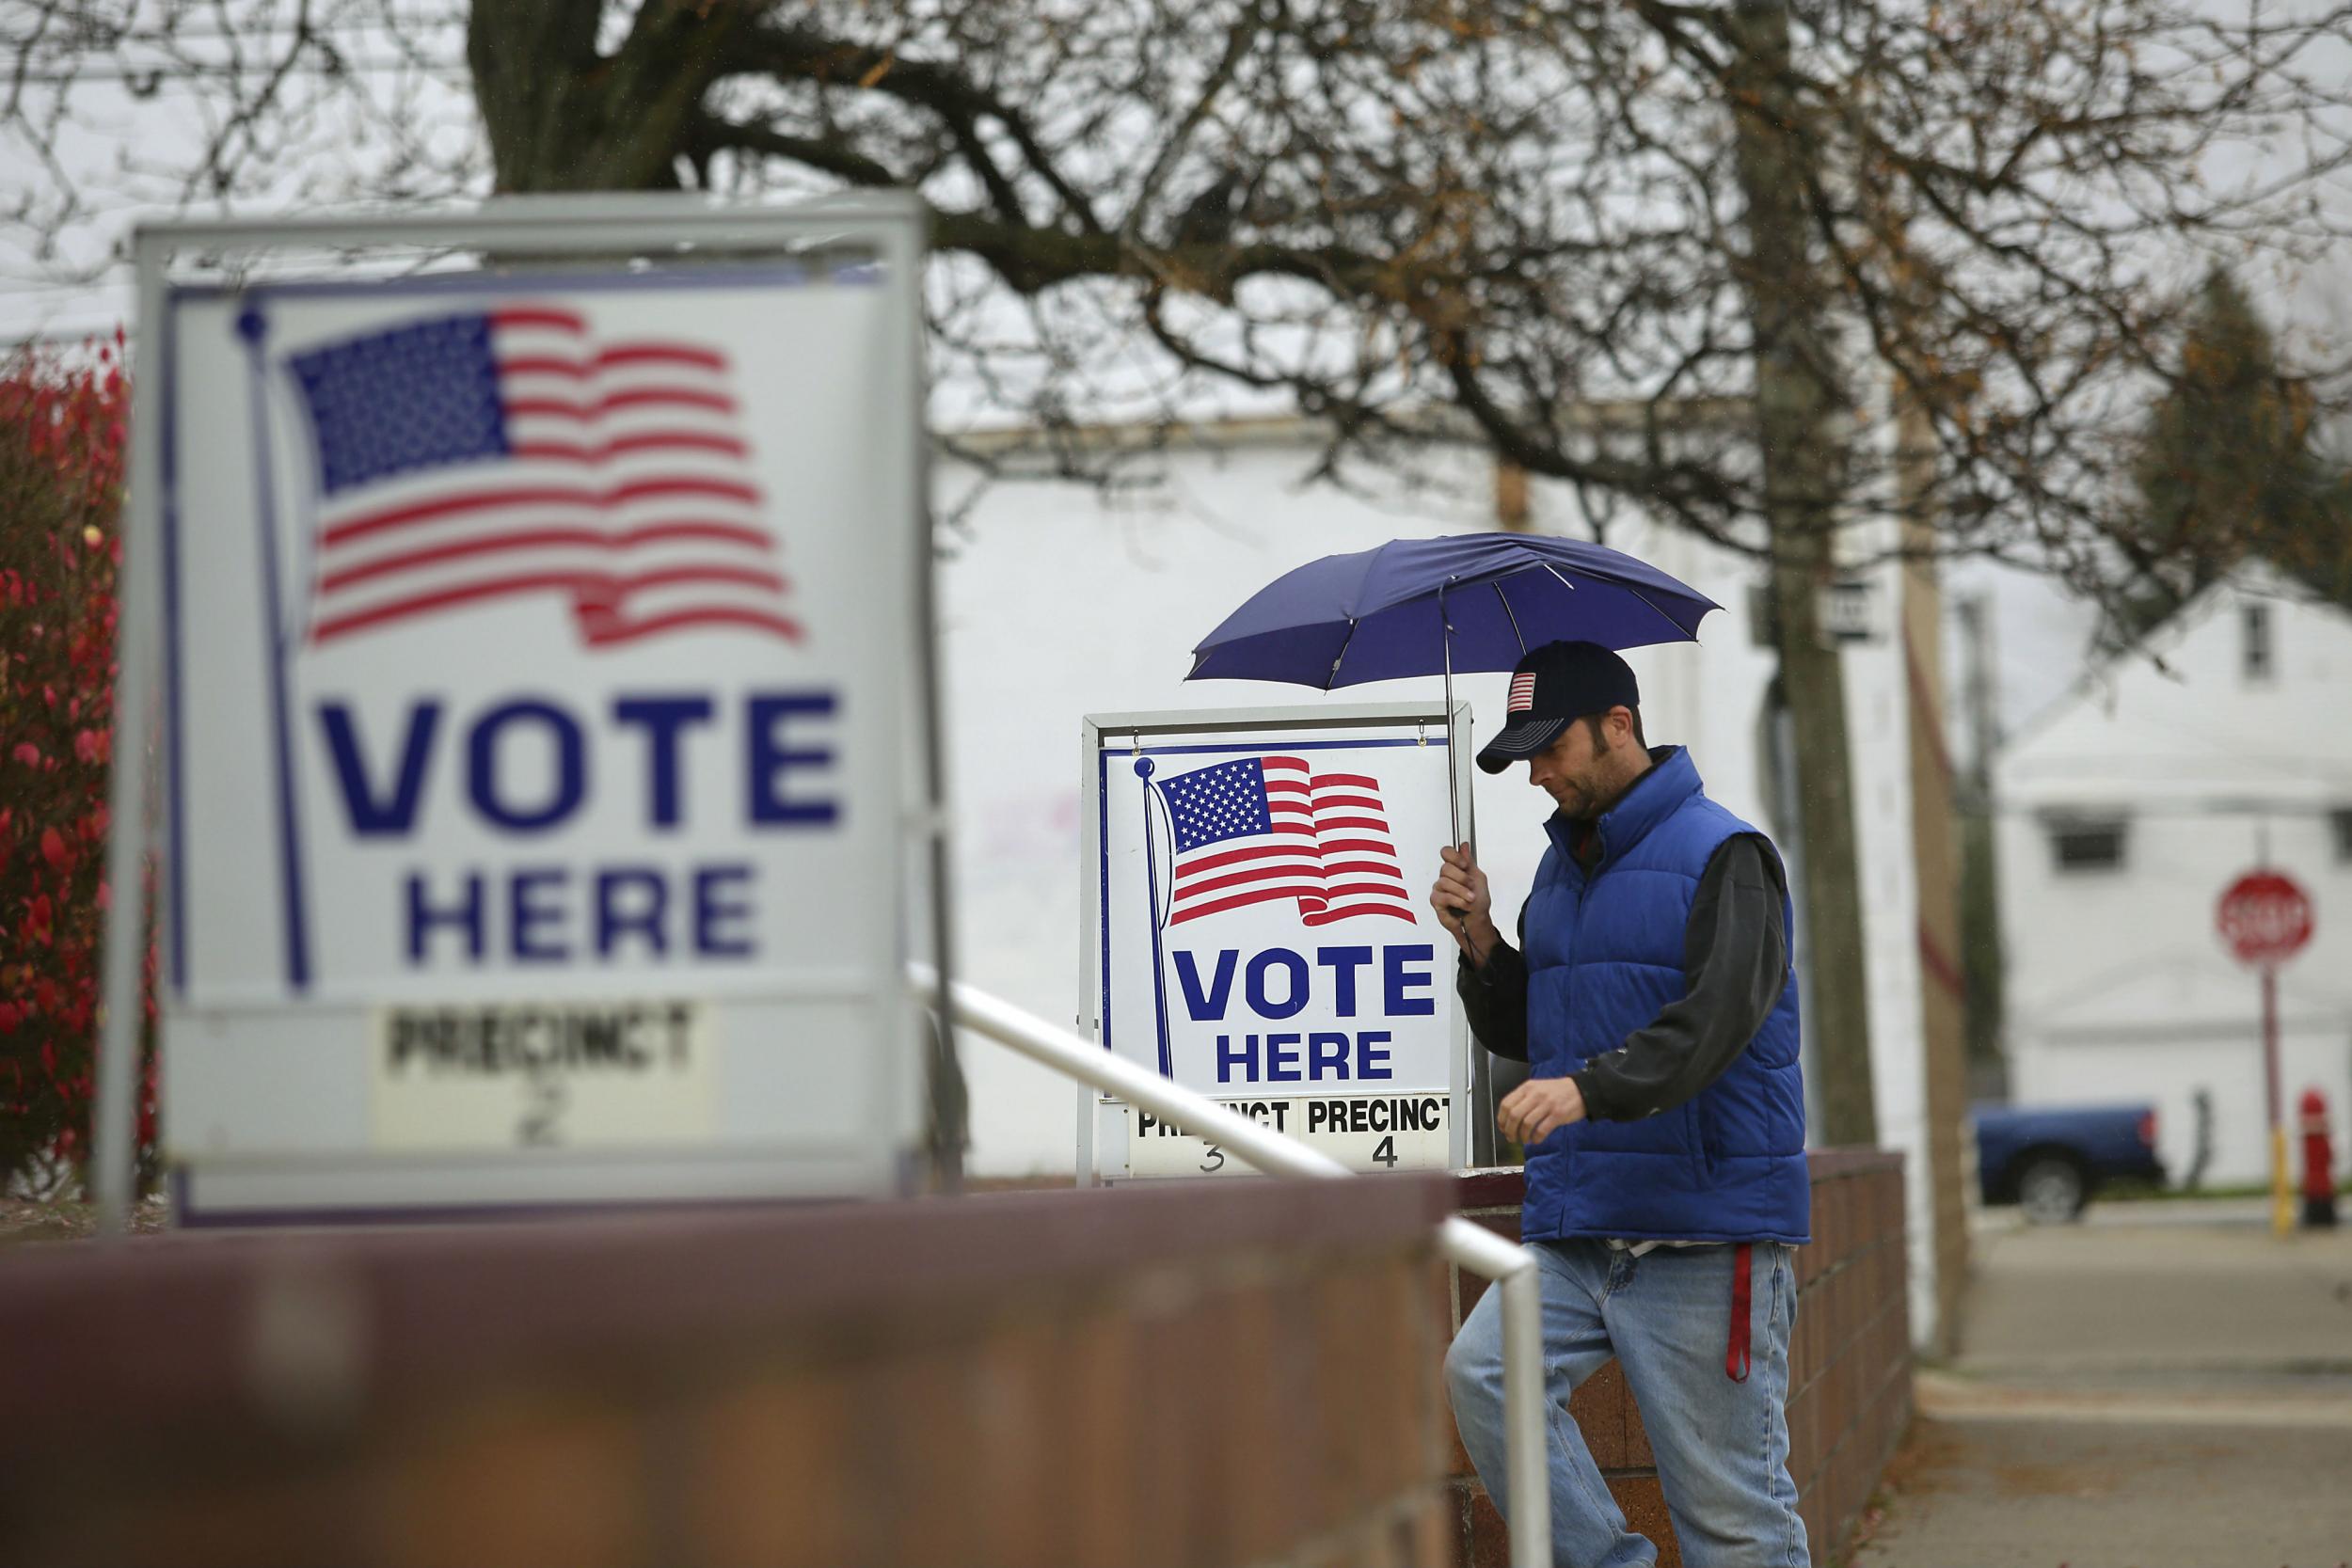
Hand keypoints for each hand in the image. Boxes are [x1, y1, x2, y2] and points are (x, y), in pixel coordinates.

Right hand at [1430, 842, 1497, 959]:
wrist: (1478, 920)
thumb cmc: (1478, 902)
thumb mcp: (1478, 878)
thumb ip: (1469, 862)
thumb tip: (1463, 845)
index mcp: (1456, 869)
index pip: (1446, 853)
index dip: (1454, 856)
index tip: (1464, 865)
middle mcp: (1445, 877)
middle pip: (1445, 867)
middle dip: (1462, 878)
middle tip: (1470, 886)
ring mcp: (1439, 889)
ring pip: (1444, 882)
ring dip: (1462, 892)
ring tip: (1470, 899)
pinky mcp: (1436, 902)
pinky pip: (1443, 896)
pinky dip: (1457, 901)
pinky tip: (1463, 905)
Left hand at [1497, 1076, 1586, 1145]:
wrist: (1582, 1089)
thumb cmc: (1558, 1091)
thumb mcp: (1538, 1087)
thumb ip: (1524, 1098)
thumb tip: (1508, 1117)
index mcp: (1528, 1087)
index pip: (1506, 1104)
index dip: (1501, 1119)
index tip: (1503, 1128)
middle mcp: (1536, 1095)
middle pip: (1514, 1115)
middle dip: (1509, 1130)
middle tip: (1511, 1138)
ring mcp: (1547, 1104)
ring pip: (1526, 1124)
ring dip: (1522, 1136)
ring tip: (1524, 1140)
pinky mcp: (1558, 1115)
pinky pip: (1541, 1130)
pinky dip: (1535, 1138)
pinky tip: (1536, 1140)